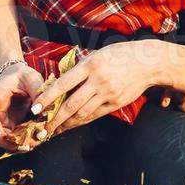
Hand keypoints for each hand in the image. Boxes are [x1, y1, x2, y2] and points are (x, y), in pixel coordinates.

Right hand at [0, 63, 45, 152]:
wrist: (18, 77)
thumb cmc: (22, 75)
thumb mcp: (31, 78)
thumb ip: (37, 91)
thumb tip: (40, 110)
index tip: (0, 131)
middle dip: (6, 142)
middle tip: (25, 144)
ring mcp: (0, 121)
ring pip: (0, 139)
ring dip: (14, 145)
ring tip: (32, 144)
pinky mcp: (9, 126)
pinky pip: (11, 139)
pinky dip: (21, 143)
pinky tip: (33, 141)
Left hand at [38, 41, 162, 137]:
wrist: (148, 63)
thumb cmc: (120, 54)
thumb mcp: (98, 54)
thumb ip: (81, 67)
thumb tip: (61, 81)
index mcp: (90, 65)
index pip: (63, 84)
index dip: (47, 98)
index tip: (36, 108)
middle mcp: (98, 81)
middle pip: (71, 104)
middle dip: (54, 118)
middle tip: (41, 127)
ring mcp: (108, 94)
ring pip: (82, 113)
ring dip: (66, 124)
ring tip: (53, 130)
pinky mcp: (116, 103)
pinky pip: (95, 115)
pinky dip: (81, 121)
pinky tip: (72, 125)